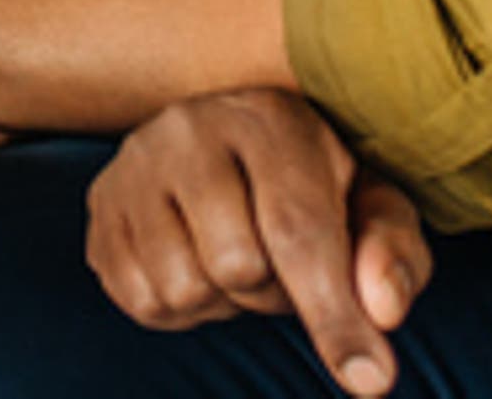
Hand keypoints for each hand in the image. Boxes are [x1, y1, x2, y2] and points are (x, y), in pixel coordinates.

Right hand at [86, 90, 430, 396]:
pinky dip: (180, 306)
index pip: (299, 230)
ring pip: (185, 289)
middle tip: (281, 262)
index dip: (334, 314)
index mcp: (269, 119)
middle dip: (274, 291)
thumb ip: (392, 251)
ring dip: (224, 300)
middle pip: (239, 267)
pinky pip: (141, 302)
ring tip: (235, 255)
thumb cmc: (311, 179)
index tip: (370, 380)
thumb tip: (383, 312)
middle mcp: (189, 130)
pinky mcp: (100, 207)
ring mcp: (134, 166)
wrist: (226, 139)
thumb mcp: (369, 202)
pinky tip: (196, 262)